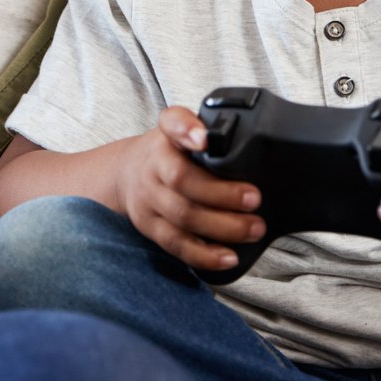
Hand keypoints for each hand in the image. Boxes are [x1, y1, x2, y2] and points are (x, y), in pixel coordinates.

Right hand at [113, 107, 262, 271]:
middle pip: (182, 180)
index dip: (186, 129)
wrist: (126, 174)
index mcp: (166, 137)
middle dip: (222, 193)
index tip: (204, 138)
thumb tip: (248, 137)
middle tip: (255, 199)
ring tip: (252, 228)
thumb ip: (209, 130)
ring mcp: (149, 199)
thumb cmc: (167, 152)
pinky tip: (228, 256)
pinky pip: (177, 244)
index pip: (172, 124)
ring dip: (222, 226)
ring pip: (182, 216)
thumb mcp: (182, 129)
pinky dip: (204, 254)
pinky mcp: (151, 227)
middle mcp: (153, 166)